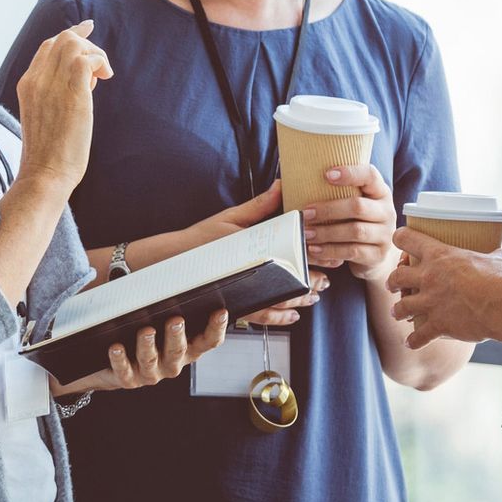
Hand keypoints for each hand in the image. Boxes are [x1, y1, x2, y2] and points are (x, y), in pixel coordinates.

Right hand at [14, 20, 113, 189]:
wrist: (45, 174)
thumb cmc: (49, 153)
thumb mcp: (43, 115)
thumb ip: (55, 94)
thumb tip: (84, 80)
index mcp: (27, 84)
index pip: (48, 46)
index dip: (70, 35)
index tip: (86, 29)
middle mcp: (36, 80)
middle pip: (62, 39)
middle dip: (86, 44)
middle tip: (99, 67)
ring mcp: (52, 85)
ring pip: (74, 44)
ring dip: (94, 54)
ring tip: (101, 77)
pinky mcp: (73, 94)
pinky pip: (87, 59)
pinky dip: (100, 62)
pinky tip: (104, 78)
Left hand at [53, 310, 229, 395]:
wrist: (119, 367)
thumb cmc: (149, 337)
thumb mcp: (163, 322)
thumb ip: (173, 307)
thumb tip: (175, 277)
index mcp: (187, 349)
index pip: (208, 342)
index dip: (216, 329)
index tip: (221, 312)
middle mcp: (172, 364)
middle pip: (178, 351)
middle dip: (176, 336)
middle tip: (176, 320)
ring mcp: (151, 373)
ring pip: (150, 359)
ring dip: (148, 345)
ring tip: (145, 332)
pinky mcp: (128, 379)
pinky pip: (124, 371)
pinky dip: (120, 359)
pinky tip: (116, 348)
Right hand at [176, 184, 321, 322]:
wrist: (171, 261)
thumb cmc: (199, 239)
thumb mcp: (231, 217)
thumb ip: (260, 205)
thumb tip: (282, 185)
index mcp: (253, 249)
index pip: (290, 254)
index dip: (313, 257)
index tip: (330, 257)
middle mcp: (251, 273)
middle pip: (290, 280)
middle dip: (312, 281)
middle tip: (327, 281)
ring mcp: (243, 292)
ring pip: (280, 302)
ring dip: (300, 299)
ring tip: (314, 296)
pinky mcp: (236, 304)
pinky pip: (262, 316)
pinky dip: (280, 316)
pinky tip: (292, 314)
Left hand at [300, 164, 399, 282]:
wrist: (373, 254)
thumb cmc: (354, 221)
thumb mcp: (350, 202)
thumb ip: (333, 191)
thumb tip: (284, 182)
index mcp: (379, 191)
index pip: (370, 175)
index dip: (350, 173)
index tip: (326, 174)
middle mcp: (386, 211)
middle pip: (358, 206)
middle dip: (328, 209)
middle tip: (305, 212)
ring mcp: (384, 234)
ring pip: (355, 231)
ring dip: (326, 232)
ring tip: (306, 233)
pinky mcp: (378, 255)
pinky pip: (352, 252)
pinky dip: (330, 251)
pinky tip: (315, 249)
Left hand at [387, 226, 501, 349]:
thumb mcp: (500, 259)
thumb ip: (497, 257)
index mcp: (439, 255)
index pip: (407, 239)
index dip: (401, 238)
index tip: (399, 241)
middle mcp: (428, 278)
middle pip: (397, 276)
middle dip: (393, 281)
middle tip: (393, 285)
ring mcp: (430, 302)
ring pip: (401, 306)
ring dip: (398, 311)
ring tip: (397, 313)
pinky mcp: (437, 325)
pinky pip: (418, 336)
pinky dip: (413, 341)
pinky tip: (411, 343)